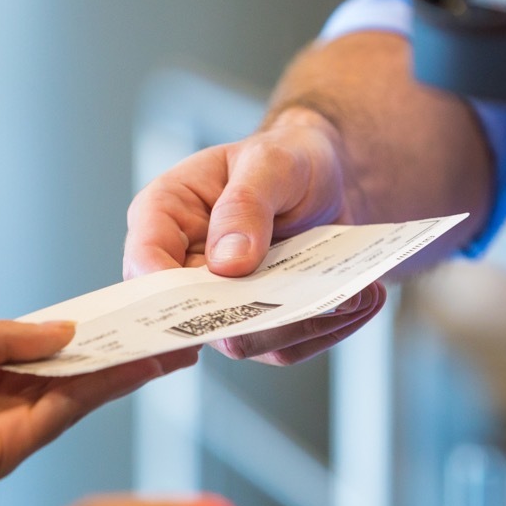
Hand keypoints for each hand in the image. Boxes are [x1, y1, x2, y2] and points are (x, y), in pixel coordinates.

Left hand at [0, 320, 197, 505]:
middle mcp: (8, 393)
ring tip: (173, 340)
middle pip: (78, 365)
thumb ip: (10, 336)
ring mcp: (17, 421)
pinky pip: (71, 408)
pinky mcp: (18, 444)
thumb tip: (68, 329)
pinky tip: (138, 364)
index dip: (90, 325)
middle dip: (123, 345)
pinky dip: (108, 386)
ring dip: (129, 364)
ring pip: (86, 387)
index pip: (51, 343)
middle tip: (169, 323)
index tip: (128, 306)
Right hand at [124, 105, 384, 364]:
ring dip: (304, 324)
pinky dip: (327, 328)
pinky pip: (284, 347)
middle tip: (313, 300)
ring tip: (356, 293)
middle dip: (257, 315)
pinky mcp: (257, 324)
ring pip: (245, 341)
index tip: (219, 285)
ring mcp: (220, 302)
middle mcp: (182, 267)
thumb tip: (228, 263)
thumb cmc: (288, 158)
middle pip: (193, 315)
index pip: (144, 259)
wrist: (329, 180)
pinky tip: (361, 299)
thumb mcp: (271, 162)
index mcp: (164, 215)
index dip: (166, 286)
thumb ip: (245, 205)